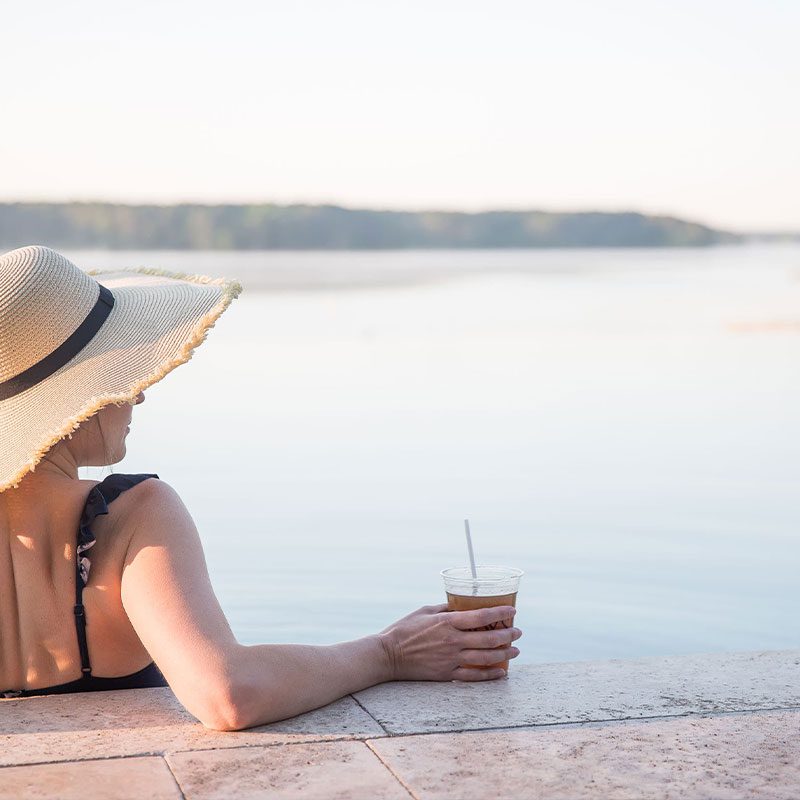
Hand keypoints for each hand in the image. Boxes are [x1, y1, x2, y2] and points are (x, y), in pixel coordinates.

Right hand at [378, 603, 521, 681]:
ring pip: (486, 658)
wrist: (388, 655)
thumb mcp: (425, 611)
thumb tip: (463, 606)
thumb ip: (445, 608)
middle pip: (489, 638)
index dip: (500, 612)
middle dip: (508, 634)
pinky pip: (474, 676)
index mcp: (447, 622)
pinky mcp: (447, 674)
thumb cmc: (404, 629)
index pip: (481, 616)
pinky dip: (490, 675)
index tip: (513, 610)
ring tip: (515, 650)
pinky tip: (501, 672)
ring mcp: (451, 659)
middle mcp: (453, 641)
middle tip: (517, 631)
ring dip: (504, 654)